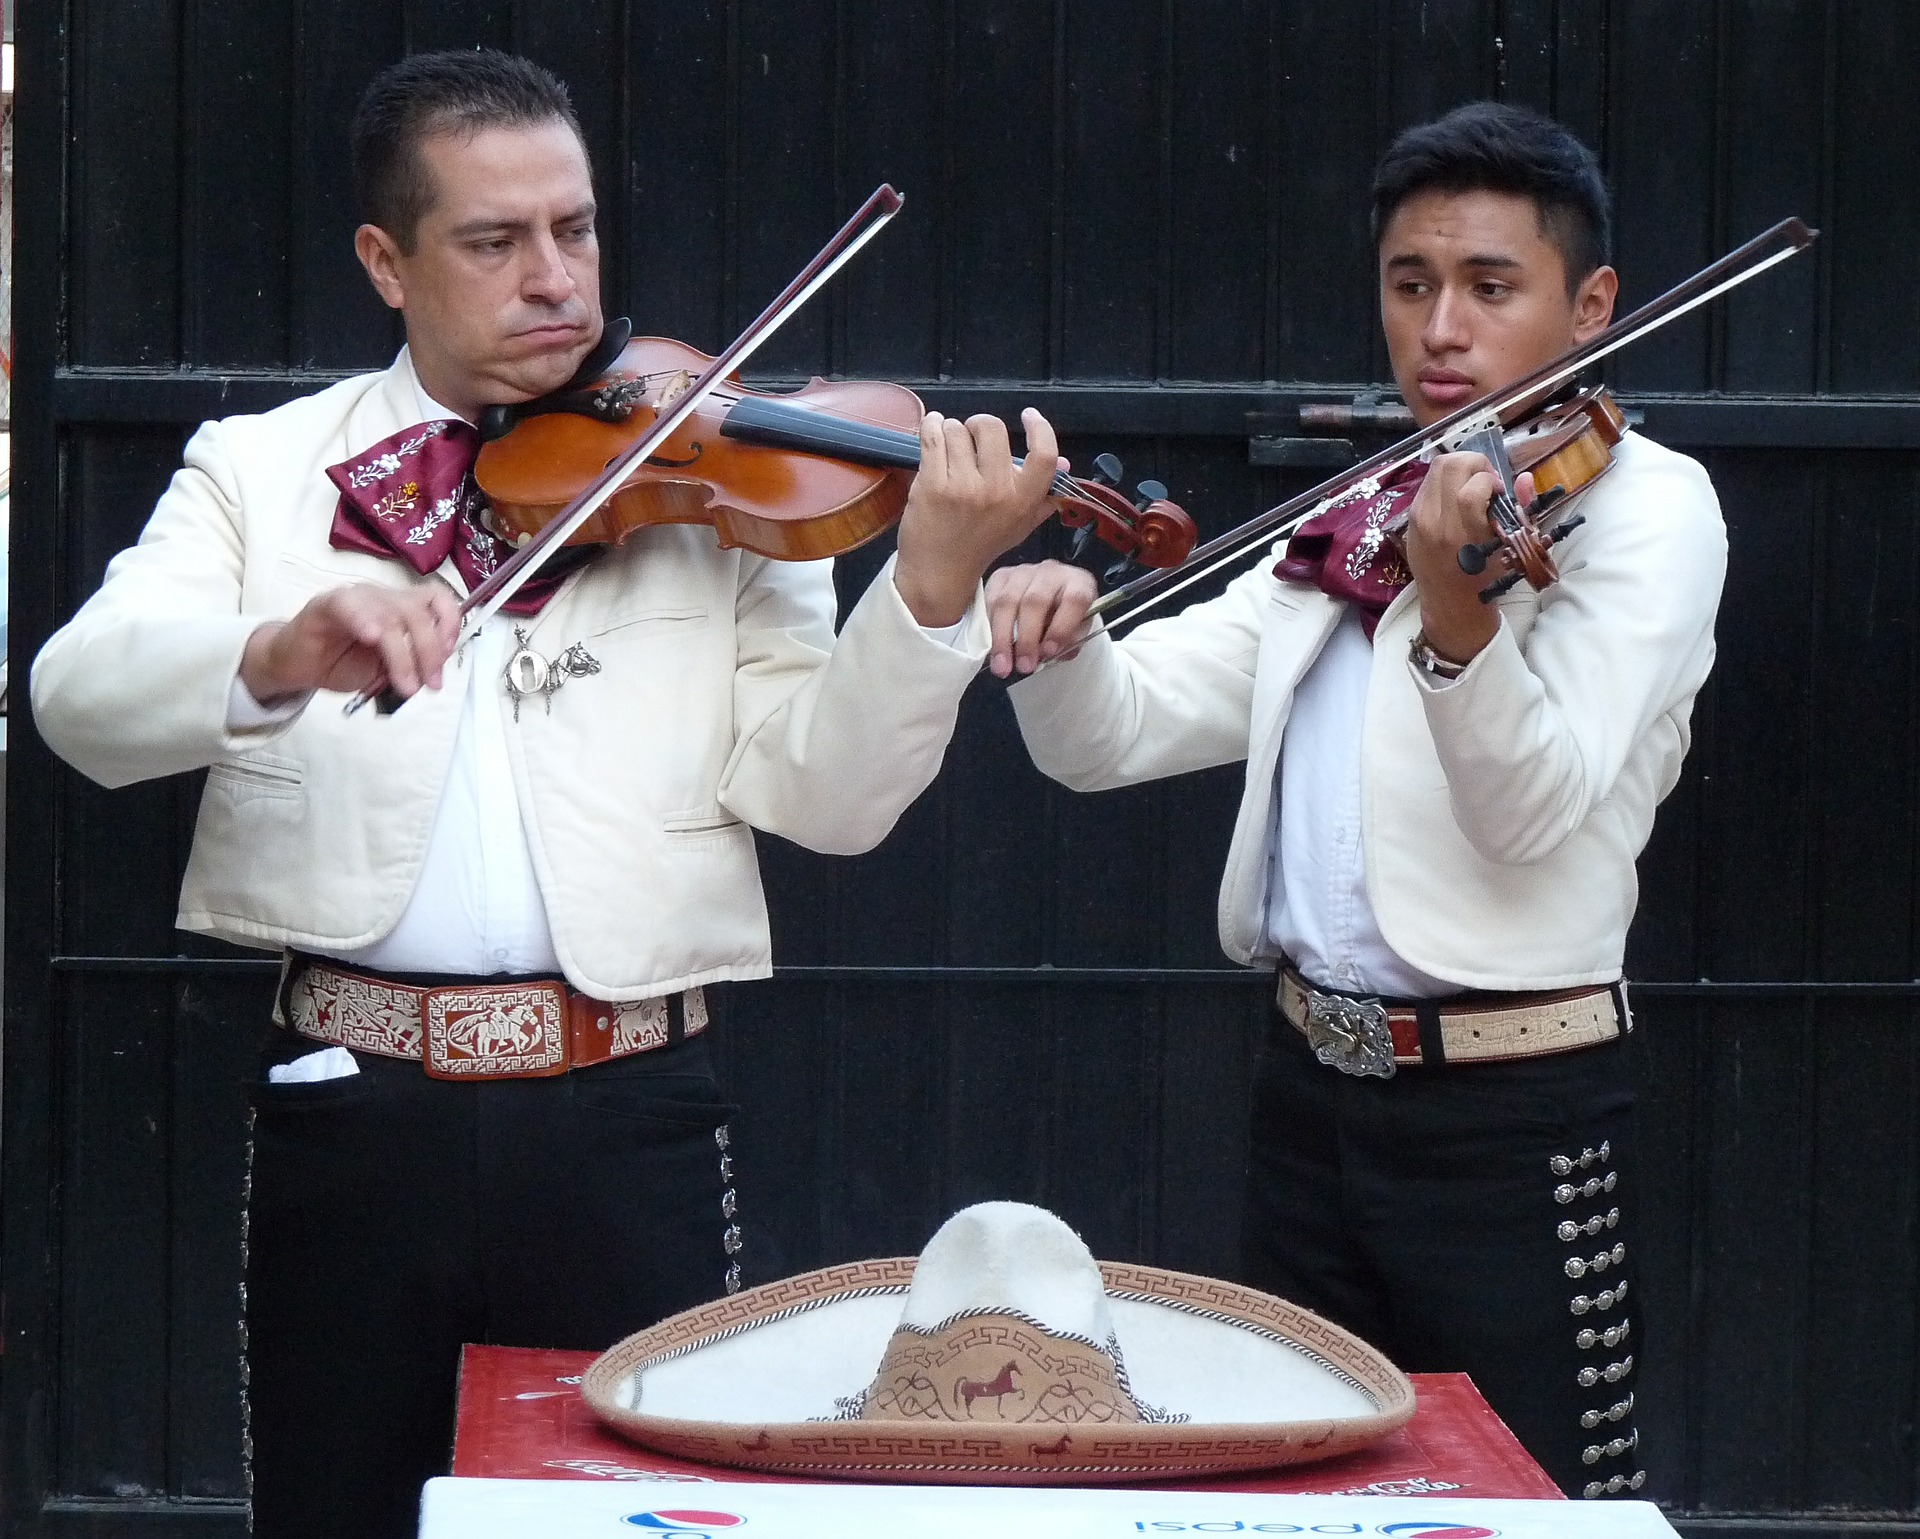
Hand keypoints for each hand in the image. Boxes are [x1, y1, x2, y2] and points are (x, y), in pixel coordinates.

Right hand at [239, 581, 462, 705]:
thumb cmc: (344, 663)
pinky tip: (372, 638)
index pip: (438, 599)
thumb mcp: (388, 668)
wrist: (299, 667)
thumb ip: (412, 662)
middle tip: (430, 684)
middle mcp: (383, 597)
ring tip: (405, 685)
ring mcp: (356, 598)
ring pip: (390, 616)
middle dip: (430, 651)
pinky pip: (348, 605)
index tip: (448, 656)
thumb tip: (433, 669)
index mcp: (402, 607)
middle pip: (418, 612)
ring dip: (403, 655)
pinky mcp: (326, 604)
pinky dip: (364, 620)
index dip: (450, 623)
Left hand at [892, 407, 1067, 626]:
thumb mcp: (1021, 524)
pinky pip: (932, 435)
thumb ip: (1043, 494)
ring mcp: (963, 487)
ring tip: (949, 449)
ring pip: (956, 428)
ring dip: (951, 431)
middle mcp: (996, 491)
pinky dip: (930, 427)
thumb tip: (1064, 463)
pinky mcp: (932, 484)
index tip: (1029, 416)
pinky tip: (932, 432)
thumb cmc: (982, 543)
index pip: (1044, 455)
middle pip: (991, 427)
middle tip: (972, 439)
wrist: (940, 571)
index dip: (1040, 428)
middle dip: (979, 426)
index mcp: (1023, 500)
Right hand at [984, 560, 1097, 677]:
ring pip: (1007, 601)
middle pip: (1034, 601)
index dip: (1061, 628)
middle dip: (1027, 639)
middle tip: (1024, 666)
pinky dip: (989, 627)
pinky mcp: (1000, 576)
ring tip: (1002, 665)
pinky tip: (991, 647)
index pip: (1074, 600)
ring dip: (1002, 638)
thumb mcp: (1077, 629)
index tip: (1049, 653)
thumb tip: (1046, 654)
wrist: (1051, 593)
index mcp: (1078, 583)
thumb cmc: (1065, 615)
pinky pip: (989, 600)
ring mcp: (1023, 572)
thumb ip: (1068, 642)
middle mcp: (1050, 573)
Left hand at [1400, 452, 1534, 664]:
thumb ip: (1520, 510)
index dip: (1492, 479)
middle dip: (1474, 463)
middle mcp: (1435, 523)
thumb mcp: (1509, 549)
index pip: (1474, 486)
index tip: (1499, 492)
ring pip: (1435, 469)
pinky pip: (1426, 485)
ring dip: (1459, 469)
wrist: (1450, 606)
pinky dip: (1444, 482)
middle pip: (1449, 465)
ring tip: (1472, 485)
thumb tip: (1523, 478)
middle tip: (1486, 480)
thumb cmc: (1485, 580)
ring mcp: (1418, 520)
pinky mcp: (1409, 520)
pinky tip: (1456, 497)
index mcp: (1463, 534)